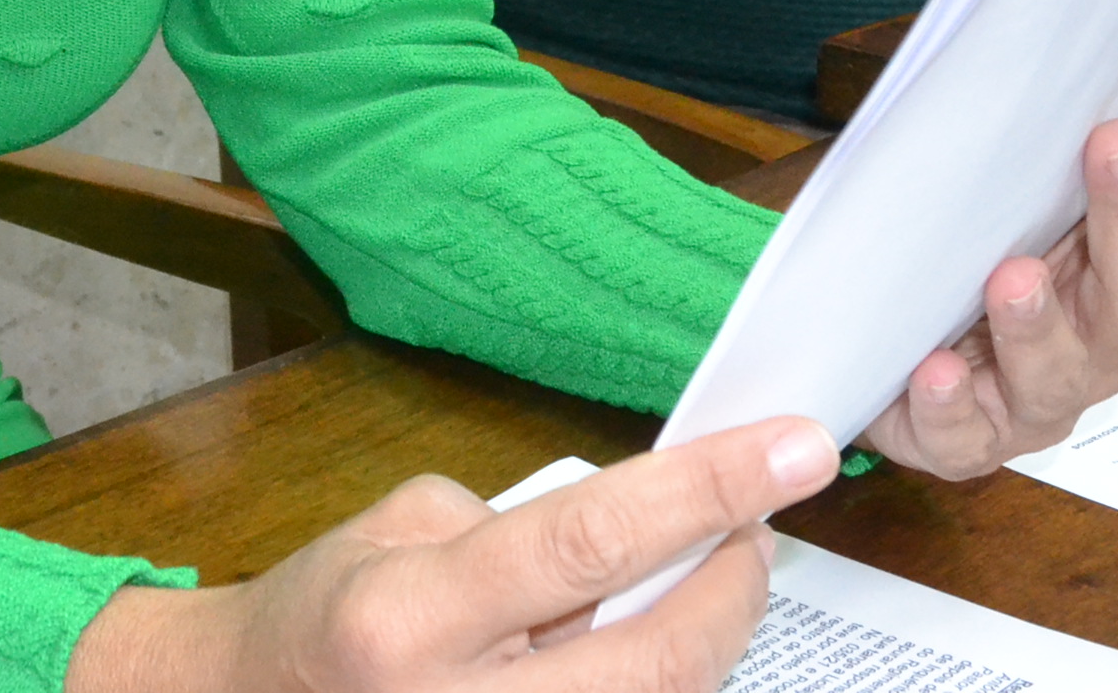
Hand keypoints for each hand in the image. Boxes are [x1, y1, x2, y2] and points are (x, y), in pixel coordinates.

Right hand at [66, 418, 840, 690]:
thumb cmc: (322, 613)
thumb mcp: (401, 533)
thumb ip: (521, 531)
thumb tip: (644, 529)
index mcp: (408, 615)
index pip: (587, 543)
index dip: (705, 491)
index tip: (794, 449)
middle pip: (656, 662)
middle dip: (734, 589)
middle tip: (759, 529)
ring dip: (704, 645)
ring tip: (707, 585)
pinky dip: (657, 684)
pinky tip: (650, 648)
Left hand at [858, 0, 1117, 479]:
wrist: (883, 350)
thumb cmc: (960, 248)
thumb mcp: (995, 171)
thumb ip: (1032, 111)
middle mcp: (1106, 327)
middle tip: (1114, 143)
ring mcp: (1045, 392)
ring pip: (1060, 367)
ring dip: (1040, 321)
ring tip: (1012, 277)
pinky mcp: (973, 441)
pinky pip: (968, 432)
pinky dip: (950, 403)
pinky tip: (934, 369)